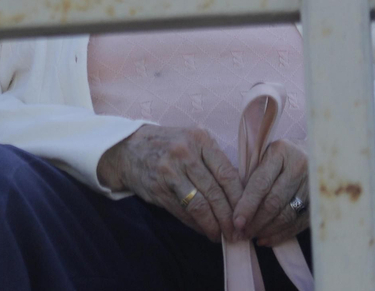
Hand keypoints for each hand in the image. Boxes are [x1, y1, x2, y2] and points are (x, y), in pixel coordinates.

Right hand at [97, 125, 243, 240]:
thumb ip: (213, 161)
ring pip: (199, 205)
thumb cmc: (167, 146)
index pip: (227, 174)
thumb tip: (239, 196)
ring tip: (221, 236)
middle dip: (229, 218)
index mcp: (199, 139)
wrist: (127, 148)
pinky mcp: (157, 187)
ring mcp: (168, 171)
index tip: (247, 216)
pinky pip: (182, 211)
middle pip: (214, 192)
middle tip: (237, 233)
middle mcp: (184, 153)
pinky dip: (195, 224)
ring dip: (213, 225)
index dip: (240, 200)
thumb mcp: (191, 142)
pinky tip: (203, 230)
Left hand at [231, 139, 308, 245]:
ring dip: (267, 229)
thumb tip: (235, 208)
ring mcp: (314, 183)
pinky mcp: (322, 200)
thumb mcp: (264, 155)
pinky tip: (267, 239)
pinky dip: (282, 234)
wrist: (313, 153)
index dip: (247, 205)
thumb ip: (251, 175)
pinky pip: (300, 222)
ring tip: (252, 236)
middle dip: (256, 221)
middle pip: (274, 201)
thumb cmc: (279, 156)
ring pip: (288, 214)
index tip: (236, 221)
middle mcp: (300, 166)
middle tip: (242, 233)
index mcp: (281, 152)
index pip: (260, 184)